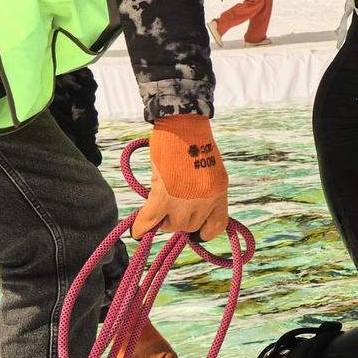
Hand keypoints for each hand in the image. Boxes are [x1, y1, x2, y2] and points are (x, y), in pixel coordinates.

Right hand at [131, 114, 228, 240]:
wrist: (183, 125)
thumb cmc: (195, 141)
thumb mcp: (210, 170)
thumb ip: (205, 191)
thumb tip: (191, 209)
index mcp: (220, 193)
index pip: (217, 226)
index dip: (205, 231)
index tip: (198, 230)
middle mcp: (205, 201)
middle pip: (189, 226)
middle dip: (180, 219)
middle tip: (171, 206)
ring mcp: (185, 201)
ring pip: (171, 225)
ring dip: (163, 219)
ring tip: (159, 205)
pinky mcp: (163, 197)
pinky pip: (150, 220)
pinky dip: (142, 228)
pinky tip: (137, 232)